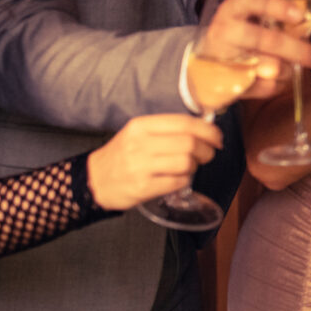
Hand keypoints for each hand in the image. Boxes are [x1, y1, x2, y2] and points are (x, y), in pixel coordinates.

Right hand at [86, 114, 222, 209]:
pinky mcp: (142, 187)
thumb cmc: (122, 155)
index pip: (183, 123)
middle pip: (189, 143)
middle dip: (206, 149)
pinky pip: (177, 182)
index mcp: (141, 126)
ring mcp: (140, 166)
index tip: (217, 137)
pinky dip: (185, 180)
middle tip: (208, 154)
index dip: (207, 130)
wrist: (93, 180)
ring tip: (191, 166)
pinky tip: (180, 178)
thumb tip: (204, 129)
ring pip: (186, 162)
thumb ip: (166, 129)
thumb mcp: (137, 133)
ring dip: (196, 165)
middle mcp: (140, 143)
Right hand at [194, 0, 310, 99]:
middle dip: (297, 50)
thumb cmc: (237, 38)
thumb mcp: (248, 20)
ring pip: (266, 66)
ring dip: (286, 71)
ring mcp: (223, 58)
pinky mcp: (226, 82)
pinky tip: (276, 82)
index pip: (253, 2)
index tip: (300, 16)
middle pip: (265, 39)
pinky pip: (261, 87)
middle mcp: (225, 30)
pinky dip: (275, 86)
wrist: (201, 66)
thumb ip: (273, 21)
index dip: (277, 7)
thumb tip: (306, 27)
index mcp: (232, 9)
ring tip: (290, 70)